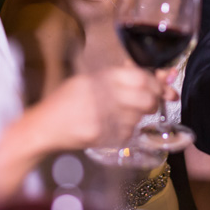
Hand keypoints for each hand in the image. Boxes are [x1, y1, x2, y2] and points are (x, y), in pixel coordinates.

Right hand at [38, 66, 161, 150]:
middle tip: (155, 102)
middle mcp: (101, 94)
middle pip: (145, 96)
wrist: (43, 126)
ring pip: (138, 117)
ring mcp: (101, 116)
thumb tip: (150, 75)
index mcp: (99, 77)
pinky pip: (126, 132)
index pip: (140, 76)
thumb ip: (116, 78)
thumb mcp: (88, 81)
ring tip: (124, 115)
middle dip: (155, 100)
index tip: (166, 86)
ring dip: (138, 117)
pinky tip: (113, 127)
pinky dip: (126, 130)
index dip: (157, 82)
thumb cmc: (66, 102)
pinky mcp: (101, 135)